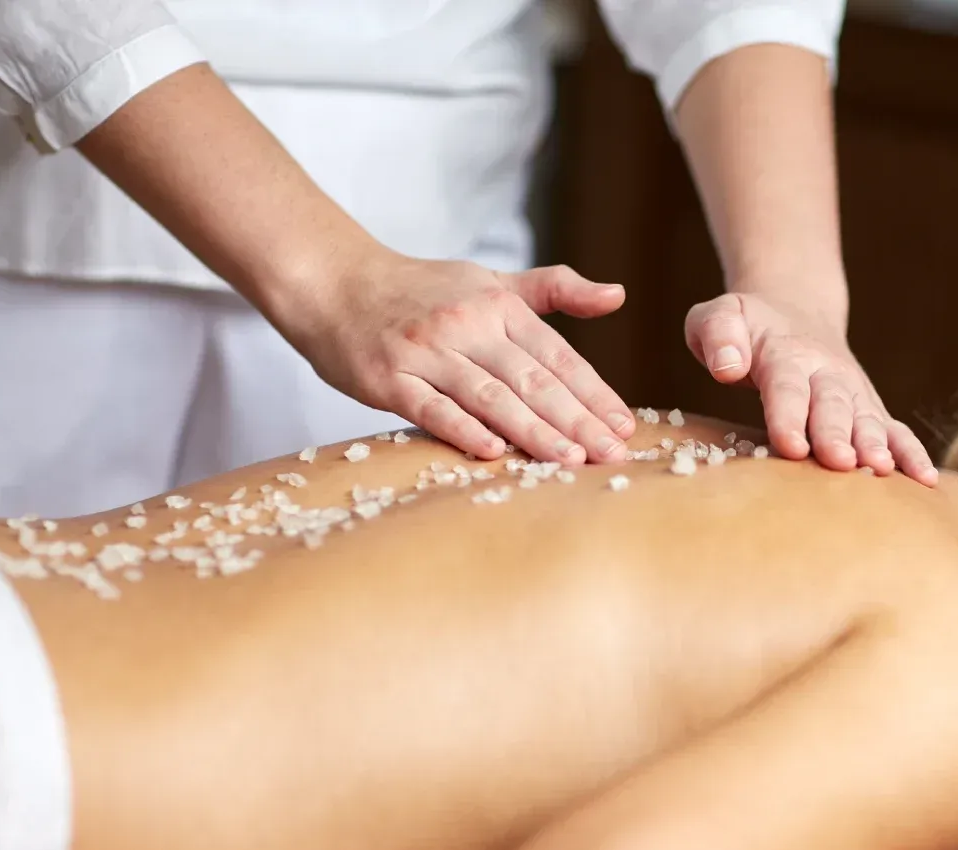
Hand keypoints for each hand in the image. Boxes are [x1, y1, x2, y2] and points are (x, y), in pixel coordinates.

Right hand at [280, 250, 636, 463]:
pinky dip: (462, 429)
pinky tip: (494, 451)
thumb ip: (555, 289)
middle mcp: (466, 326)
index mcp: (498, 306)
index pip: (557, 356)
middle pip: (531, 380)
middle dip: (576, 420)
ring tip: (570, 460)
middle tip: (612, 455)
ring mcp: (426, 352)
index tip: (624, 426)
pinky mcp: (388, 378)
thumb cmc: (422, 291)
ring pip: (489, 396)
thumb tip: (617, 294)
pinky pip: (431, 407)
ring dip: (533, 429)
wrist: (334, 282)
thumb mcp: (492, 281)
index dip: (594, 392)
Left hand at [686, 292, 937, 485]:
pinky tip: (925, 480)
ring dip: (875, 445)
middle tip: (841, 462)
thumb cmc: (746, 327)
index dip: (789, 416)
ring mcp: (852, 391)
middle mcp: (825, 372)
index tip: (791, 446)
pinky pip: (894, 430)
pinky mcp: (869, 408)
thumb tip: (727, 367)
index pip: (786, 385)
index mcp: (785, 353)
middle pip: (832, 404)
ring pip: (867, 418)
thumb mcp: (718, 316)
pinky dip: (910, 453)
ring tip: (882, 470)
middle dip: (837, 434)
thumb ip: (717, 334)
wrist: (793, 310)